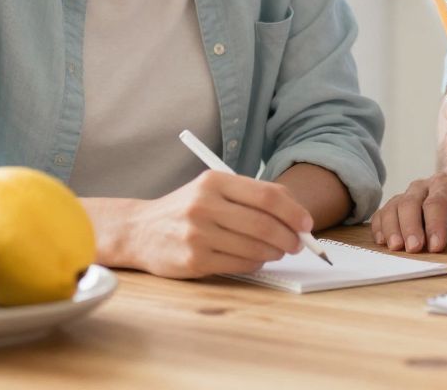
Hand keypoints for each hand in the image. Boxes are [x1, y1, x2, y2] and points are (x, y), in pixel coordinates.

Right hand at [131, 171, 313, 278]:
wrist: (140, 230)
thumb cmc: (186, 209)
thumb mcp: (213, 189)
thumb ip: (250, 196)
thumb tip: (296, 214)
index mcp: (214, 181)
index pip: (267, 195)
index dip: (293, 211)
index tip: (307, 223)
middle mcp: (204, 205)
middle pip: (264, 224)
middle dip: (289, 237)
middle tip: (298, 243)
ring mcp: (198, 234)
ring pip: (255, 247)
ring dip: (275, 252)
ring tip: (278, 250)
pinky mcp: (194, 260)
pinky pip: (239, 264)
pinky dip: (256, 263)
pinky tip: (256, 258)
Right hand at [370, 171, 446, 252]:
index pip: (437, 202)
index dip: (435, 224)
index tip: (436, 247)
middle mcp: (424, 186)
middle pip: (411, 203)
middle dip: (410, 226)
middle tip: (414, 249)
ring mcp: (408, 195)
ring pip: (394, 206)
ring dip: (392, 227)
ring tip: (396, 247)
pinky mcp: (397, 205)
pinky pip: (383, 212)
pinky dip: (380, 226)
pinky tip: (382, 241)